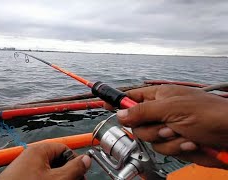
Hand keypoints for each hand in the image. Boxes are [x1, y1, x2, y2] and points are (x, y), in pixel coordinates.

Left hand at [0, 143, 90, 179]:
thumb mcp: (57, 179)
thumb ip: (74, 168)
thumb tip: (86, 159)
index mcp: (39, 150)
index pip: (64, 148)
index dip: (75, 160)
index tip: (82, 173)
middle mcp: (31, 156)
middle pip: (57, 160)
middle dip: (68, 171)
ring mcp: (25, 168)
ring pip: (49, 170)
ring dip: (59, 177)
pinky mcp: (21, 177)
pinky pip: (39, 176)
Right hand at [105, 85, 227, 167]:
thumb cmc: (207, 113)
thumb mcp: (171, 108)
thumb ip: (143, 111)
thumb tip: (120, 113)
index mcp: (159, 96)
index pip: (131, 96)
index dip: (117, 100)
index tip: (103, 103)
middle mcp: (160, 112)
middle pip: (136, 123)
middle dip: (151, 128)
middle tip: (166, 125)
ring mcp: (167, 128)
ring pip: (148, 138)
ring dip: (166, 139)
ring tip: (182, 133)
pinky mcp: (174, 143)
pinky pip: (162, 149)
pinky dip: (176, 147)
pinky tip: (189, 141)